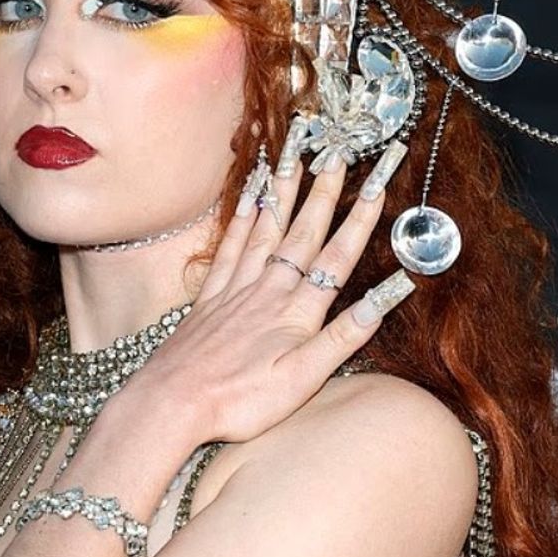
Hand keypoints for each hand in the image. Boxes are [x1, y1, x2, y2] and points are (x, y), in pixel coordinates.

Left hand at [130, 129, 412, 445]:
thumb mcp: (303, 379)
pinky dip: (240, 216)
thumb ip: (343, 337)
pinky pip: (229, 245)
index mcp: (296, 312)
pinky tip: (248, 195)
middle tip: (338, 154)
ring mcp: (237, 288)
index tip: (377, 186)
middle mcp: (268, 290)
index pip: (337, 258)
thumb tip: (384, 299)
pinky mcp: (211, 296)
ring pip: (265, 229)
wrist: (173, 402)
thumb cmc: (241, 401)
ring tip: (295, 158)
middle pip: (303, 233)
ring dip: (283, 193)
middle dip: (324, 193)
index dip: (359, 222)